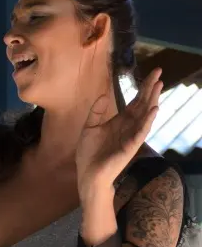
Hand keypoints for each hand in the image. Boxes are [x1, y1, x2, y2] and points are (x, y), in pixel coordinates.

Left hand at [76, 68, 161, 200]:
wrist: (88, 173)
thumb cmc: (89, 153)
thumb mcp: (89, 128)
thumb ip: (96, 112)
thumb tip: (104, 95)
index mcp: (120, 121)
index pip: (135, 101)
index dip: (143, 88)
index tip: (153, 74)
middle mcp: (129, 126)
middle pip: (142, 104)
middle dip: (150, 89)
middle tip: (159, 73)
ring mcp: (131, 136)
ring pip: (145, 115)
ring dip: (152, 101)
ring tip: (158, 87)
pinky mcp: (131, 146)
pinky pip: (141, 131)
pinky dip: (147, 121)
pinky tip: (154, 110)